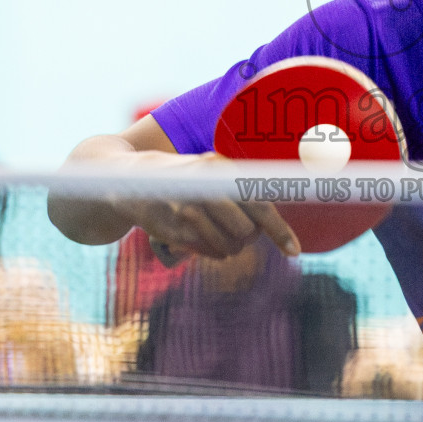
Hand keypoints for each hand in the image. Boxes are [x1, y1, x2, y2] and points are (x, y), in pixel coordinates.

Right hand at [55, 148, 299, 258]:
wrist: (127, 179)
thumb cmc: (181, 177)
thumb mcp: (210, 171)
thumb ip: (238, 191)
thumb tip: (270, 223)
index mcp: (219, 169)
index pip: (259, 205)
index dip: (280, 230)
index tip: (295, 251)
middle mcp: (205, 188)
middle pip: (247, 231)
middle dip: (249, 238)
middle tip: (243, 233)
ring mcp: (186, 210)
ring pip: (228, 246)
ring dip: (230, 248)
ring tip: (221, 236)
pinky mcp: (172, 230)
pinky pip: (207, 252)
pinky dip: (212, 251)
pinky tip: (204, 239)